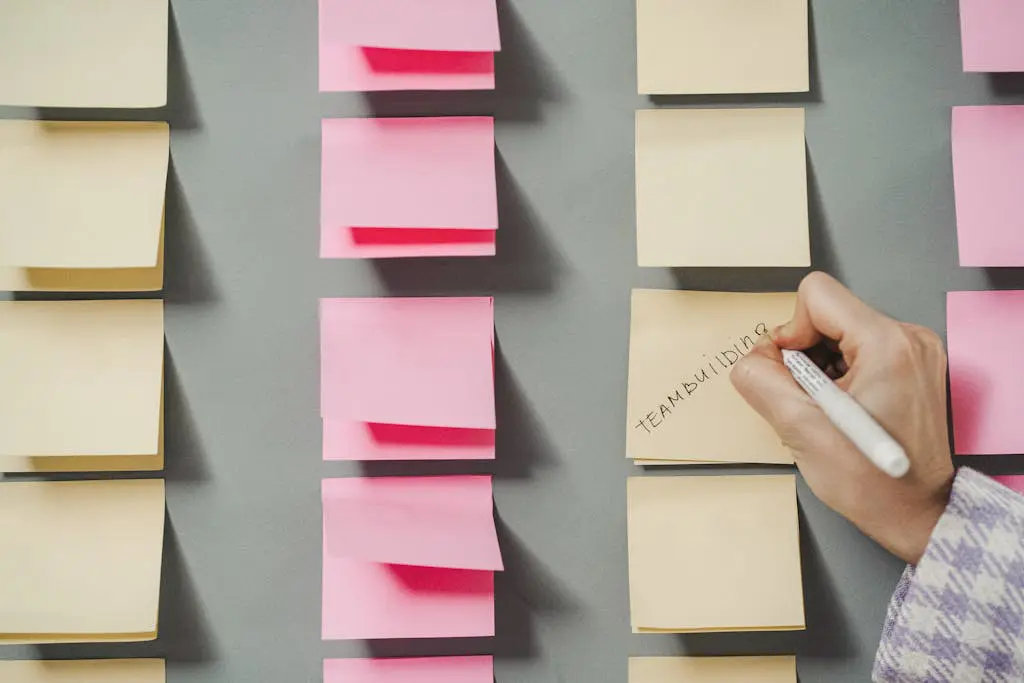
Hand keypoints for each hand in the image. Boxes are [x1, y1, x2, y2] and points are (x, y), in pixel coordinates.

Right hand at [730, 272, 953, 563]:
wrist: (918, 515)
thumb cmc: (873, 482)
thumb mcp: (799, 428)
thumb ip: (760, 379)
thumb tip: (752, 357)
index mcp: (888, 344)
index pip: (817, 295)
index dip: (791, 331)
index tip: (795, 373)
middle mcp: (908, 339)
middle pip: (828, 314)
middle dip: (805, 354)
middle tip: (810, 400)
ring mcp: (915, 353)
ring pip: (840, 334)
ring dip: (821, 369)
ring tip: (830, 411)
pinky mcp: (912, 369)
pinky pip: (857, 352)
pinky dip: (839, 377)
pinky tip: (843, 411)